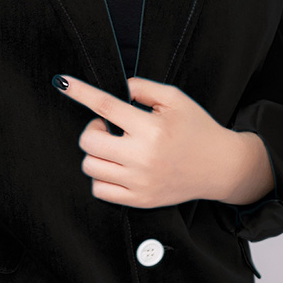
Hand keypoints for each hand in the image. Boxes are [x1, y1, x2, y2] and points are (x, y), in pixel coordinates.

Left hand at [52, 73, 243, 208]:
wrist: (220, 166)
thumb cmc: (197, 129)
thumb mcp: (175, 99)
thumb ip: (143, 88)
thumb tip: (118, 87)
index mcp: (152, 128)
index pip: (105, 106)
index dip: (80, 92)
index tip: (63, 82)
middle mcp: (143, 157)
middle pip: (89, 141)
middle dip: (93, 129)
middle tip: (108, 126)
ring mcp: (139, 182)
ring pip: (90, 166)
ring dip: (96, 152)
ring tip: (115, 147)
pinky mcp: (139, 199)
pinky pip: (100, 190)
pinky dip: (101, 176)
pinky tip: (116, 166)